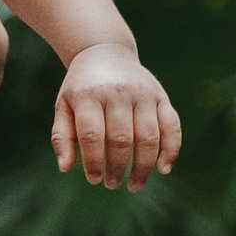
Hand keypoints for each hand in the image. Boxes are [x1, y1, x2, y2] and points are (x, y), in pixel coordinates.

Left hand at [54, 41, 180, 190]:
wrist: (104, 51)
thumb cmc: (81, 87)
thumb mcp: (63, 105)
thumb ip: (62, 136)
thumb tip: (65, 168)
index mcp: (88, 94)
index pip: (91, 135)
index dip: (93, 162)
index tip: (94, 180)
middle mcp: (118, 92)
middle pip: (121, 139)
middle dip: (117, 167)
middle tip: (111, 184)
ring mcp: (143, 93)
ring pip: (147, 137)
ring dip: (143, 167)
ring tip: (134, 185)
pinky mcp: (161, 96)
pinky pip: (172, 126)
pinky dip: (171, 149)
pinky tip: (163, 169)